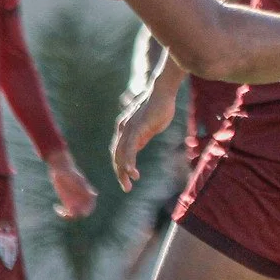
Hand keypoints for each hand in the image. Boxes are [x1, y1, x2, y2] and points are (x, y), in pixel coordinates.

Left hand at [45, 150, 98, 219]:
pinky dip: (62, 212)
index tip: (78, 211)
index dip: (86, 211)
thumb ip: (84, 187)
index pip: (91, 206)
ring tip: (61, 211)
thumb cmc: (69, 171)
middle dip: (77, 215)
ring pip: (74, 213)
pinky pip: (66, 210)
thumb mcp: (76, 179)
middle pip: (83, 212)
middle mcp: (81, 197)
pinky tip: (56, 207)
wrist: (60, 166)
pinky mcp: (66, 200)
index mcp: (87, 193)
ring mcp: (74, 199)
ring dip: (69, 216)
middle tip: (68, 213)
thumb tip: (95, 195)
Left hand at [111, 74, 179, 191]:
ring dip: (124, 172)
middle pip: (117, 155)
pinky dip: (130, 162)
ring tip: (128, 185)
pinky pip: (130, 148)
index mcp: (125, 129)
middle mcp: (123, 129)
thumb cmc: (159, 106)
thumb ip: (142, 136)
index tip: (127, 178)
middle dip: (120, 173)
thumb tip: (137, 147)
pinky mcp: (137, 128)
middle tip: (126, 188)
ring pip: (121, 155)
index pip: (119, 151)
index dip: (121, 166)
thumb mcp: (149, 126)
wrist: (162, 91)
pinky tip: (132, 173)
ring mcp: (129, 129)